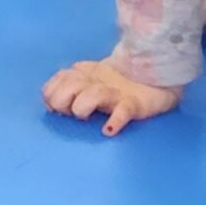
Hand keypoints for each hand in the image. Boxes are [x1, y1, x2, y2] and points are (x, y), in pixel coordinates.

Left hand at [42, 58, 181, 135]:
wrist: (156, 76)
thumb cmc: (117, 84)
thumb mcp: (90, 82)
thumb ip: (69, 87)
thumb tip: (49, 103)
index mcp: (86, 74)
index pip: (60, 78)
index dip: (51, 92)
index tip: (53, 106)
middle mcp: (98, 81)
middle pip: (71, 84)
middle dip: (62, 99)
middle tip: (68, 112)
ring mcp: (116, 92)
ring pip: (93, 94)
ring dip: (82, 105)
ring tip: (84, 116)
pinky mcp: (134, 103)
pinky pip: (123, 111)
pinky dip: (114, 121)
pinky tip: (107, 130)